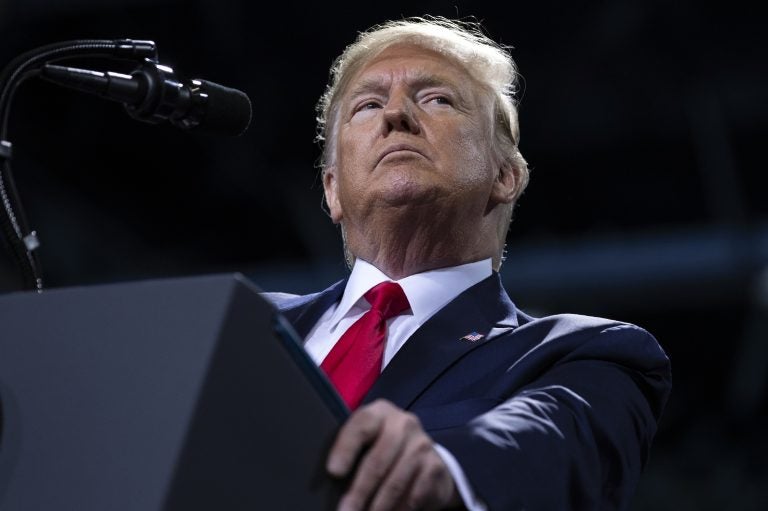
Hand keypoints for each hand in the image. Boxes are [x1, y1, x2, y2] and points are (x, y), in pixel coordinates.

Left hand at [327, 399, 461, 510]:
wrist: (424, 456)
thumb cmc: (381, 448)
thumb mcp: (367, 441)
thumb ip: (351, 451)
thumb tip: (329, 478)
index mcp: (380, 413)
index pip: (362, 425)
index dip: (346, 448)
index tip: (333, 471)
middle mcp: (404, 424)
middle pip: (377, 460)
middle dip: (359, 490)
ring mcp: (422, 445)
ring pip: (395, 482)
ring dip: (377, 507)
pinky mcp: (435, 468)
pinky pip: (413, 496)